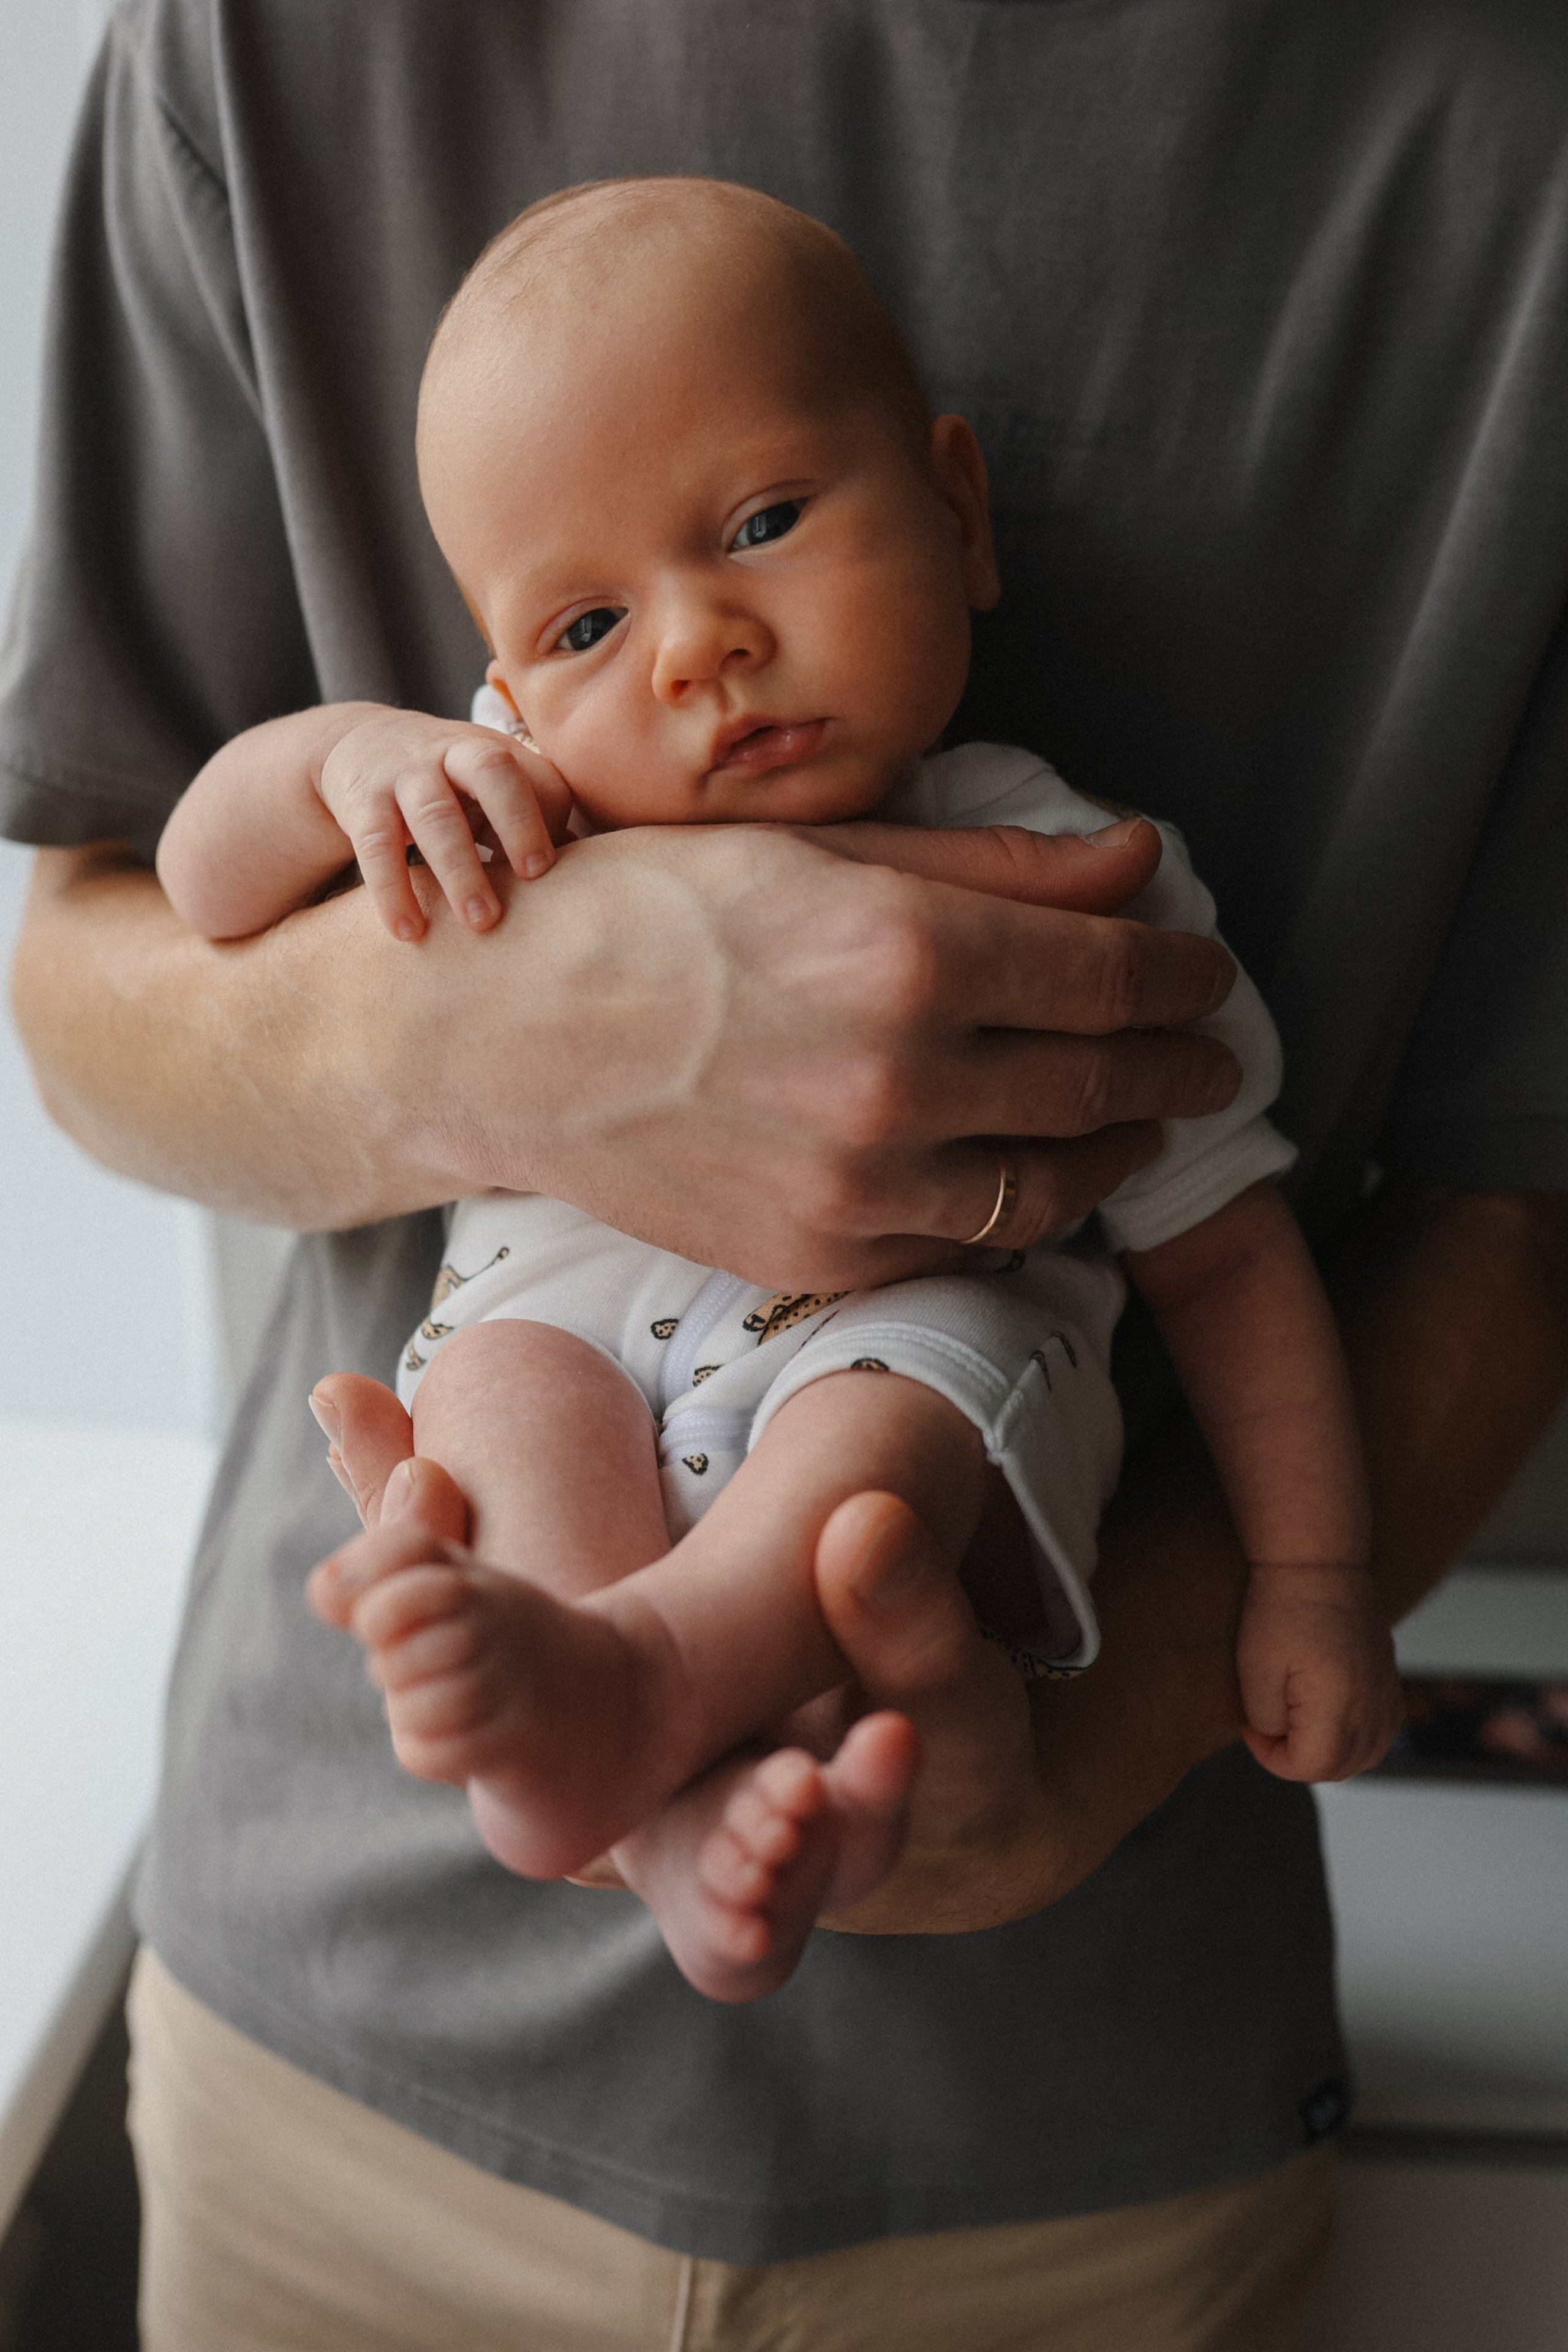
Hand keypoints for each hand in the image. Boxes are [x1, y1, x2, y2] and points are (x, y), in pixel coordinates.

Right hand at [314, 709, 572, 939]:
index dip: (554, 818)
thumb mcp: (490, 787)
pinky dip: (392, 890)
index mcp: (497, 751)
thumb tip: (587, 880)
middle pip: (492, 772)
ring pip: (435, 815)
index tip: (556, 869)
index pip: (541, 776)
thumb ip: (534, 820)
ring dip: (460, 870)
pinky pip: (376, 846)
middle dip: (517, 822)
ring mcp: (404, 774)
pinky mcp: (362, 802)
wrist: (358, 742)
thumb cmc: (449, 781)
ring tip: (479, 923)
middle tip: (534, 877)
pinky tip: (408, 931)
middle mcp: (454, 753)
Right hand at [372, 812, 1240, 1288]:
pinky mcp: (818, 1255)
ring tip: (1136, 1121)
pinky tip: (1025, 1174)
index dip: (1182, 976)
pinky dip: (1016, 1210)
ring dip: (1117, 1151)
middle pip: (1104, 1084)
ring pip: (1052, 1186)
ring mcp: (859, 1182)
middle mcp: (899, 1076)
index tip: (1205, 973)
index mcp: (909, 949)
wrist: (502, 1034)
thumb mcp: (822, 850)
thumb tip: (1139, 862)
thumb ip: (996, 867)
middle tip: (1207, 1055)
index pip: (1116, 975)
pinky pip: (962, 1244)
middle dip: (1178, 1067)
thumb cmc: (648, 911)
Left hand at [1236, 1563, 1403, 1781]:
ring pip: (1367, 1755)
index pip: (1312, 1767)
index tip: (1250, 1728)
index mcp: (1341, 1705)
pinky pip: (1383, 1730)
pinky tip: (1328, 1720)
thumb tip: (1279, 1738)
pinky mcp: (1389, 1677)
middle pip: (1342, 1768)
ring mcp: (1386, 1691)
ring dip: (1331, 1756)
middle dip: (1300, 1761)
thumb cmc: (1280, 1608)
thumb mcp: (1255, 1671)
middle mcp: (1373, 1704)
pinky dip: (1357, 1738)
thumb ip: (1268, 1722)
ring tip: (1295, 1729)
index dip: (1273, 1759)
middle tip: (1268, 1730)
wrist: (1317, 1561)